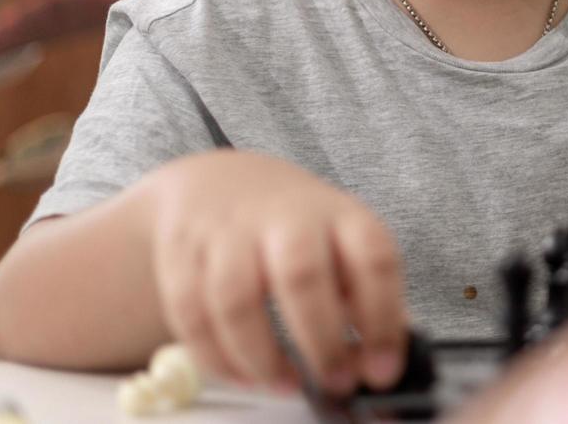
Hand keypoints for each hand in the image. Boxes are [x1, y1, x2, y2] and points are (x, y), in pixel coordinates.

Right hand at [146, 150, 406, 394]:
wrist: (222, 182)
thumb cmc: (298, 229)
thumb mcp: (344, 244)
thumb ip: (365, 298)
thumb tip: (377, 363)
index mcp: (340, 214)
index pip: (373, 258)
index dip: (383, 317)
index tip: (384, 370)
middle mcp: (286, 217)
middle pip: (302, 274)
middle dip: (321, 340)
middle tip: (335, 383)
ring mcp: (229, 233)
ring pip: (236, 300)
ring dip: (262, 358)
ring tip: (286, 385)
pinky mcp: (183, 255)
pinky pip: (192, 317)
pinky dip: (218, 359)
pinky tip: (245, 376)